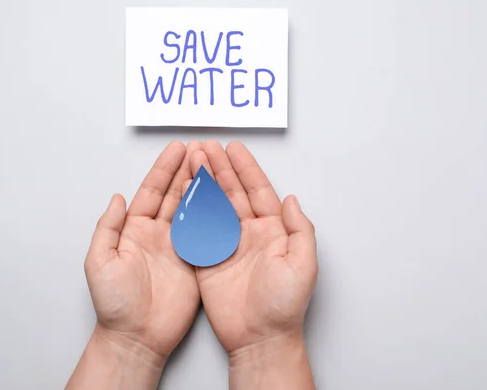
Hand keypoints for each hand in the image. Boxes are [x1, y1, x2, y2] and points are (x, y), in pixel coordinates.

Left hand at [67, 142, 201, 389]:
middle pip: (174, 195)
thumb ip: (108, 228)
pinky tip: (222, 198)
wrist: (137, 337)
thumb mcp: (100, 262)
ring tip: (213, 164)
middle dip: (186, 171)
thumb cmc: (114, 304)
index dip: (163, 170)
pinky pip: (206, 234)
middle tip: (201, 149)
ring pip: (192, 210)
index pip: (151, 192)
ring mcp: (178, 247)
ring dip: (201, 187)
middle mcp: (158, 234)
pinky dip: (214, 215)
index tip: (177, 149)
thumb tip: (117, 197)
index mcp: (134, 231)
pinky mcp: (195, 262)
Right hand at [187, 141, 317, 388]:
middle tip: (205, 147)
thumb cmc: (284, 306)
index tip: (233, 148)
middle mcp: (249, 234)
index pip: (258, 191)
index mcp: (273, 231)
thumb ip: (298, 229)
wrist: (259, 339)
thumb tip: (291, 199)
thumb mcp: (303, 265)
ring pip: (214, 207)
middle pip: (232, 193)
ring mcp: (227, 245)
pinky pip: (198, 230)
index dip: (246, 169)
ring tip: (192, 161)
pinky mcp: (208, 260)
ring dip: (204, 183)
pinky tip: (184, 193)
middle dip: (219, 169)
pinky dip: (190, 211)